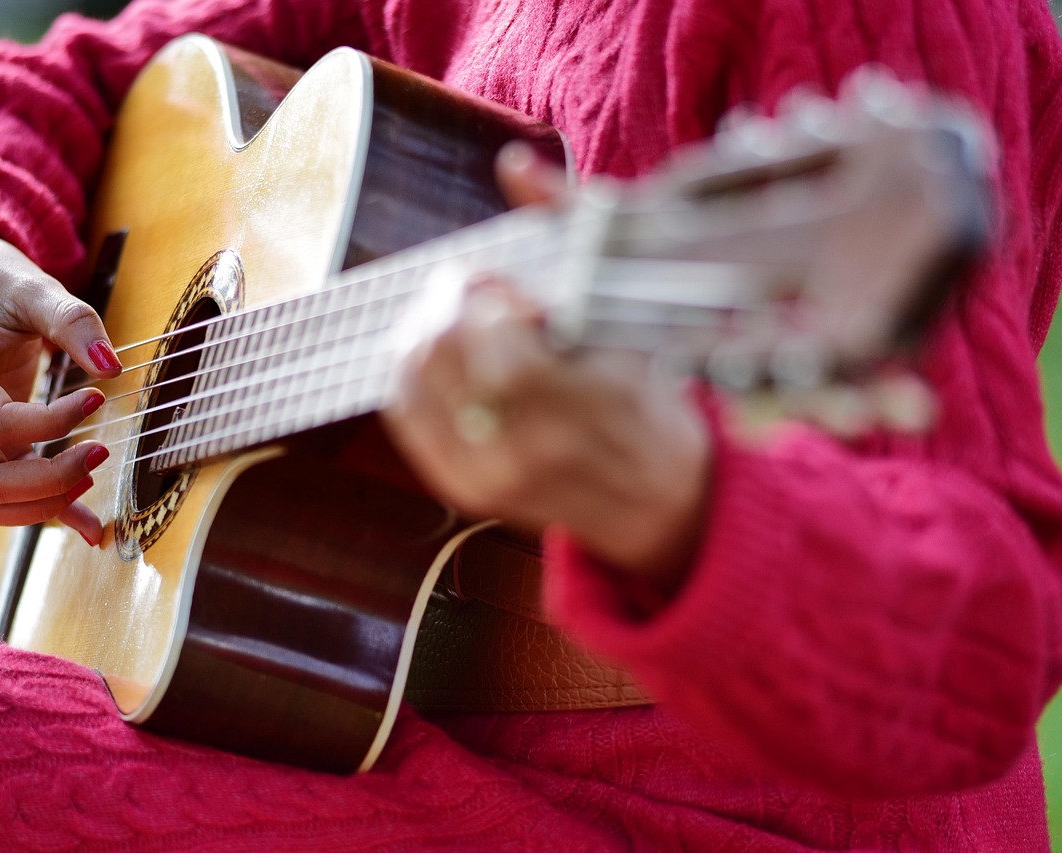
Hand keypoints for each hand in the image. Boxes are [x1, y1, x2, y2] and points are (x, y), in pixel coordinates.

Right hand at [0, 222, 122, 544]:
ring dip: (41, 505)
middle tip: (100, 453)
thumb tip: (110, 367)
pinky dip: (42, 515)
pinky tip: (89, 526)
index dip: (50, 422)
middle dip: (48, 479)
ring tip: (92, 474)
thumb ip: (72, 320)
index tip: (95, 399)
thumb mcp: (34, 286)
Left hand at [380, 145, 711, 583]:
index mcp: (582, 404)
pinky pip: (407, 416)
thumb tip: (514, 164)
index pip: (498, 344)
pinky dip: (410, 372)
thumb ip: (571, 226)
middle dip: (445, 305)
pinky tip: (436, 351)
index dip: (482, 298)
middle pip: (442, 358)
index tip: (496, 281)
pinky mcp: (463, 491)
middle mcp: (528, 450)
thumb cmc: (646, 391)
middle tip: (469, 289)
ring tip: (454, 316)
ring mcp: (490, 477)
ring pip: (413, 383)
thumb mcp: (628, 309)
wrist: (655, 496)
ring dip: (422, 331)